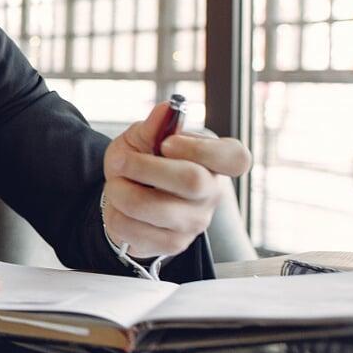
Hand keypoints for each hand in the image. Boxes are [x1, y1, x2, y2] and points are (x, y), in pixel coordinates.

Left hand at [102, 102, 251, 259]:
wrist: (125, 196)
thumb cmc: (141, 161)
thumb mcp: (142, 138)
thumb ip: (153, 125)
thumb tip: (167, 108)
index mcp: (215, 162)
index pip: (236, 158)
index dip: (200, 149)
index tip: (167, 143)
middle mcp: (212, 193)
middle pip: (192, 180)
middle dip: (144, 167)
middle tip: (121, 162)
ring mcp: (196, 221)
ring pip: (153, 207)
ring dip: (120, 191)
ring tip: (116, 184)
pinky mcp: (174, 243)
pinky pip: (136, 229)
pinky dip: (115, 215)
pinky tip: (120, 208)